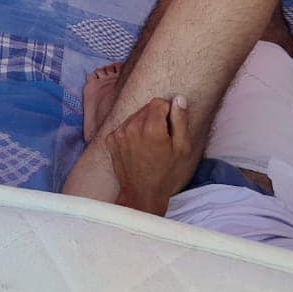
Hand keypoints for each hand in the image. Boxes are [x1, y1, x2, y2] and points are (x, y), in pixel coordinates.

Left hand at [106, 95, 194, 215]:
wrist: (142, 193)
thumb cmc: (167, 172)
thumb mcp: (182, 148)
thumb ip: (180, 120)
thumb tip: (178, 98)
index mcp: (151, 128)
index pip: (159, 102)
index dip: (168, 112)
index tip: (171, 127)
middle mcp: (131, 127)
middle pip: (146, 108)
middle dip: (156, 117)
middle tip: (161, 138)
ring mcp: (118, 133)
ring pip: (134, 116)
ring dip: (143, 124)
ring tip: (149, 144)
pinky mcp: (110, 139)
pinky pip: (124, 126)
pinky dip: (131, 132)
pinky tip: (137, 147)